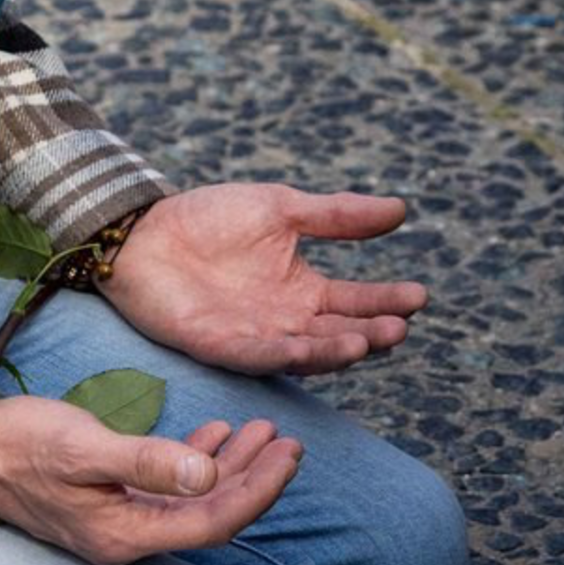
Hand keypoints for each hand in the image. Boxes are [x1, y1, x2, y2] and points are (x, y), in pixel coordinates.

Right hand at [0, 402, 301, 564]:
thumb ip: (147, 462)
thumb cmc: (21, 443)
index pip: (212, 521)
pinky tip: (213, 436)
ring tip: (261, 429)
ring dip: (228, 466)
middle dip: (253, 478)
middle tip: (288, 441)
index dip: (257, 491)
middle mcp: (126, 537)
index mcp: (125, 534)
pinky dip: (193, 462)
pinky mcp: (106, 501)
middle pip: (208, 514)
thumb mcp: (85, 447)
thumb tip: (206, 474)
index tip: (288, 455)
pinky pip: (165, 490)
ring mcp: (115, 521)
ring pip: (190, 500)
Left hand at [103, 183, 428, 375]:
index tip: (420, 295)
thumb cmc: (210, 218)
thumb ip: (337, 216)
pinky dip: (280, 354)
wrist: (144, 229)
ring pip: (304, 353)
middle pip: (338, 334)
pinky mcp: (217, 345)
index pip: (356, 302)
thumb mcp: (281, 209)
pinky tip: (304, 348)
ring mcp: (253, 337)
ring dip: (334, 351)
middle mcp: (285, 321)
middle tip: (401, 326)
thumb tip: (401, 210)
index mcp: (303, 290)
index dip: (387, 301)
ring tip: (367, 341)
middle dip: (370, 332)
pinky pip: (254, 355)